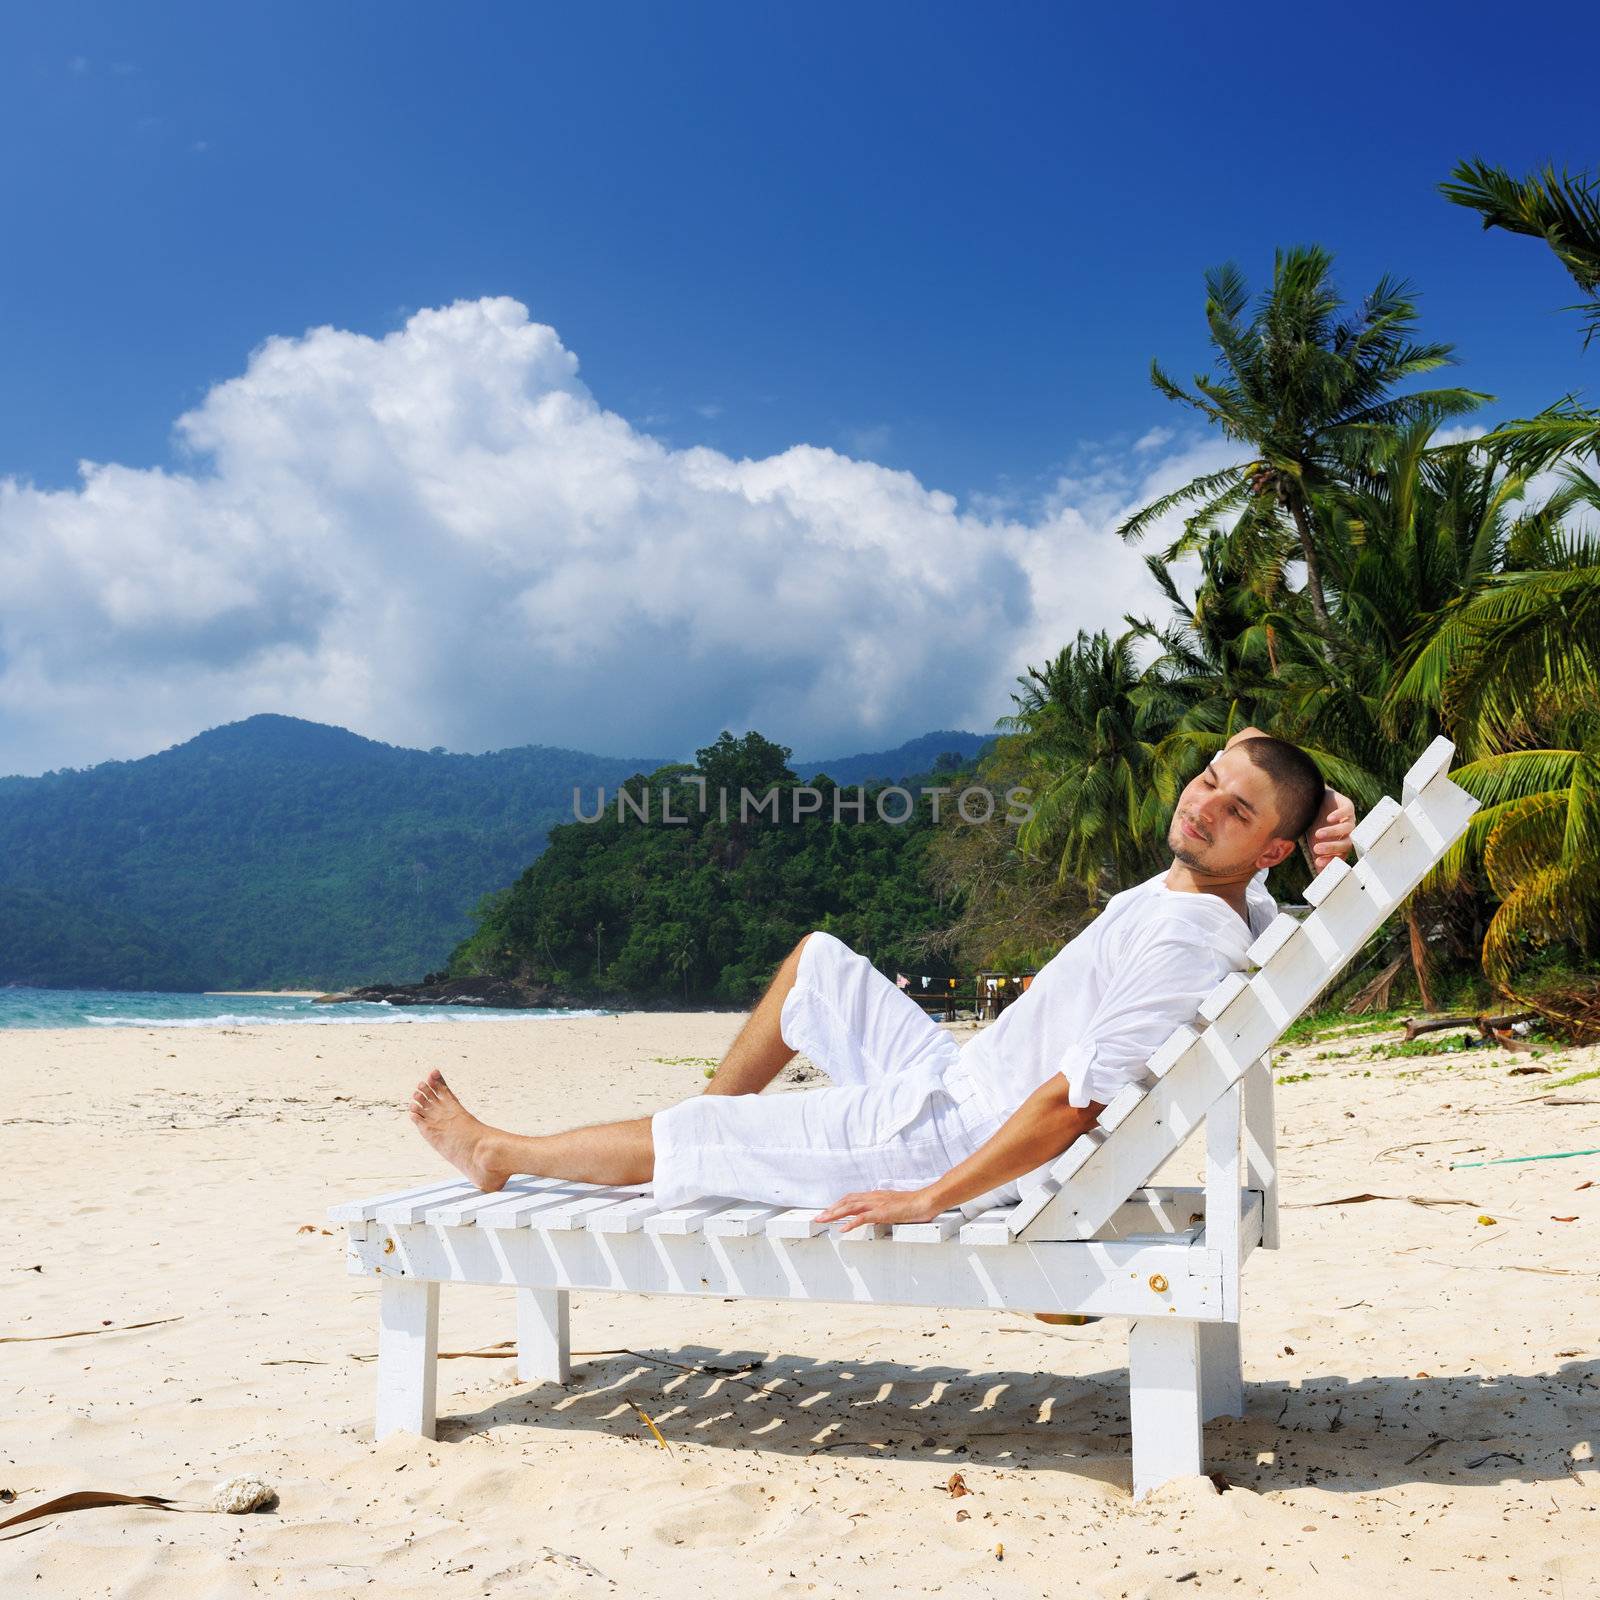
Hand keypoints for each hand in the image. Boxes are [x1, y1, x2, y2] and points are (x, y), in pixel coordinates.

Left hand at [814, 1187, 942, 1232]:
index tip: (827, 1211)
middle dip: (831, 1209)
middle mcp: (874, 1197)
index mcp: (875, 1196)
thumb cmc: (914, 1205)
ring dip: (835, 1214)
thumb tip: (874, 1215)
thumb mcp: (894, 1207)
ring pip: (851, 1207)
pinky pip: (864, 1218)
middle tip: (818, 1217)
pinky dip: (851, 1223)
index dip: (838, 1204)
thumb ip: (883, 1209)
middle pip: (847, 1201)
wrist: (927, 1201)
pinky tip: (843, 1229)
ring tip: (823, 1220)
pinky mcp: (884, 1212)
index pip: (851, 1198)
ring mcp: (878, 1204)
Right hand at [1306, 787, 1355, 872]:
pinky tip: (1328, 818)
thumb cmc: (1316, 823)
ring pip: (1347, 828)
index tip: (1317, 861)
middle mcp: (1348, 832)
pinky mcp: (1347, 805)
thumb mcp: (1314, 840)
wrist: (1317, 800)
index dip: (1331, 859)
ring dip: (1333, 832)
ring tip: (1318, 834)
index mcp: (1342, 842)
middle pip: (1346, 843)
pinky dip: (1339, 816)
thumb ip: (1317, 855)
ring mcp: (1349, 819)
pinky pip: (1347, 811)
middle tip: (1316, 849)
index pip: (1340, 854)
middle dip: (1332, 847)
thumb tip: (1318, 875)